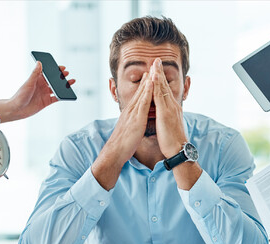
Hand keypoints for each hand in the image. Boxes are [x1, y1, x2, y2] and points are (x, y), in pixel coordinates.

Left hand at [6, 61, 75, 121]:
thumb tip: (39, 63)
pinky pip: (57, 98)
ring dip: (63, 86)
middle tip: (67, 73)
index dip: (54, 70)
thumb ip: (35, 73)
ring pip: (56, 88)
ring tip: (70, 82)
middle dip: (60, 77)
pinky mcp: (47, 101)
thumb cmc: (20, 96)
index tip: (61, 67)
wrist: (17, 110)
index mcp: (37, 80)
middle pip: (53, 80)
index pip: (47, 73)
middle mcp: (42, 86)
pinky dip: (62, 96)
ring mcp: (45, 94)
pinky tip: (66, 94)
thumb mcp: (29, 83)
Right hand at [91, 73, 152, 189]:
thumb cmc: (123, 144)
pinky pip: (143, 102)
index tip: (151, 73)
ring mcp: (133, 113)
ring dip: (148, 80)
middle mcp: (131, 109)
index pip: (140, 95)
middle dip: (148, 77)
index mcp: (131, 112)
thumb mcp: (130, 129)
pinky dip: (147, 92)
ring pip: (142, 93)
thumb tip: (137, 120)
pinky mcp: (136, 118)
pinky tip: (152, 84)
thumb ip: (134, 122)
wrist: (115, 152)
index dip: (145, 83)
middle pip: (141, 90)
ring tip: (154, 68)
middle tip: (154, 64)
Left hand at [151, 58, 186, 157]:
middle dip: (160, 72)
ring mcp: (170, 108)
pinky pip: (160, 96)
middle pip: (165, 86)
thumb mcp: (169, 126)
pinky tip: (154, 77)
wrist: (178, 150)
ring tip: (155, 63)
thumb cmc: (173, 141)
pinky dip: (157, 85)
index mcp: (172, 108)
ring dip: (159, 74)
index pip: (165, 91)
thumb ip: (166, 118)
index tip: (157, 69)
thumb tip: (163, 115)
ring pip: (163, 88)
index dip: (161, 79)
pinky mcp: (166, 113)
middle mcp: (172, 106)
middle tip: (157, 59)